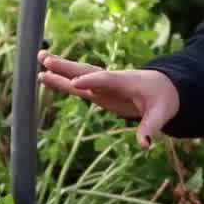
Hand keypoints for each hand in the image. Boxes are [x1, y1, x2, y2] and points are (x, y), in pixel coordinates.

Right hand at [37, 53, 180, 148]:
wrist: (163, 87)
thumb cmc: (163, 99)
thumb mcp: (161, 114)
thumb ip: (151, 128)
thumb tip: (145, 145)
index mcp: (127, 82)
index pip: (107, 80)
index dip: (93, 81)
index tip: (75, 84)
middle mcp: (111, 80)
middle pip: (87, 71)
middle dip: (68, 67)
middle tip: (47, 60)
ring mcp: (102, 85)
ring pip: (79, 75)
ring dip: (60, 68)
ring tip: (40, 58)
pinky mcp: (97, 91)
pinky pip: (76, 85)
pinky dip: (61, 80)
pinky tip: (43, 76)